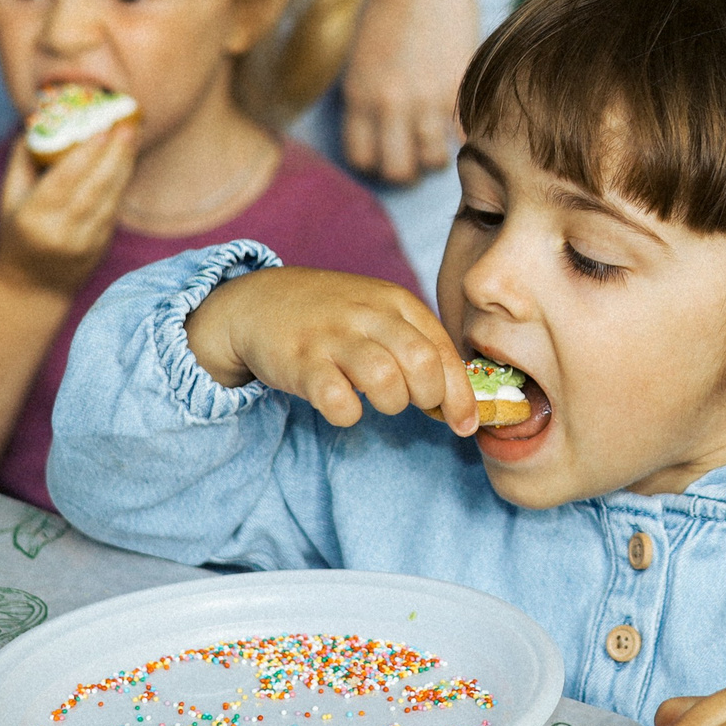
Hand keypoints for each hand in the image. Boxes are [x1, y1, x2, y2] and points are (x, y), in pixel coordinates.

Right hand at [0, 123, 135, 295]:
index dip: (85, 155)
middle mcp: (61, 232)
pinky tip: (128, 160)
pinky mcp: (102, 246)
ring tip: (133, 136)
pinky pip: (114, 209)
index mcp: (33, 218)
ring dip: (124, 165)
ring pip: (110, 198)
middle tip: (128, 125)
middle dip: (114, 155)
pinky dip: (122, 182)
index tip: (101, 129)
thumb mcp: (8, 199)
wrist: (33, 285)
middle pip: (94, 188)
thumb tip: (38, 122)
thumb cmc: (17, 233)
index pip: (63, 181)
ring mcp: (84, 242)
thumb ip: (22, 162)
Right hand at [183, 265, 475, 430]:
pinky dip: (347, 414)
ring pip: (384, 379)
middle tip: (416, 404)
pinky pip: (336, 399)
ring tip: (379, 400)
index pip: (443, 350)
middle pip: (421, 362)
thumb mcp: (380, 316)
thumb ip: (418, 347)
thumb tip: (456, 401)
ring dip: (391, 403)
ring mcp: (333, 336)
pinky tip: (344, 406)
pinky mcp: (300, 362)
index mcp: (396, 302)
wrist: (260, 301)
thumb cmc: (333, 318)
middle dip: (429, 396)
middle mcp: (368, 314)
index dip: (460, 394)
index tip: (465, 423)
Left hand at [341, 0, 477, 185]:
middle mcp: (390, 104)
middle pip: (397, 171)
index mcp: (359, 95)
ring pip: (433, 162)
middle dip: (407, 172)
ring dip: (438, 157)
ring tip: (440, 141)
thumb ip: (368, 97)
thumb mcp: (362, 57)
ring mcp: (427, 99)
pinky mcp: (460, 88)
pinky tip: (464, 124)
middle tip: (416, 157)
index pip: (361, 158)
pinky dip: (466, 137)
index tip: (386, 154)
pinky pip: (465, 136)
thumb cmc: (389, 6)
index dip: (375, 163)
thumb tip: (381, 131)